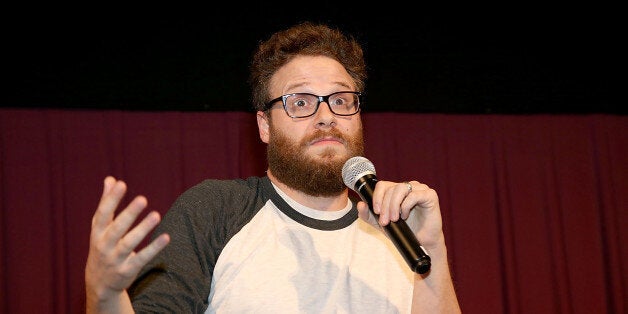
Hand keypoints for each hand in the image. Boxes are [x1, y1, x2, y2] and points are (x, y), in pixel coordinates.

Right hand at [85, 176, 169, 309]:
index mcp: (97, 233)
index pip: (103, 214)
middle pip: (116, 229)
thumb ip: (106, 203)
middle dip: (128, 214)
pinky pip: (142, 258)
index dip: (111, 199)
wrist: (99, 283)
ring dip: (143, 229)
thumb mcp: (100, 227)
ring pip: (129, 243)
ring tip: (156, 215)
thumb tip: (110, 179)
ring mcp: (115, 259)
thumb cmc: (102, 246)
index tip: (121, 184)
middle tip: (142, 199)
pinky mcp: (128, 270)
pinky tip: (166, 237)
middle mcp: (104, 246)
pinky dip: (154, 248)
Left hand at [355, 180, 443, 249]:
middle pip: (391, 188)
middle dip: (385, 206)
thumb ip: (368, 215)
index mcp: (397, 191)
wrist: (422, 242)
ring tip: (394, 219)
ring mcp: (420, 189)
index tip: (376, 211)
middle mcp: (408, 187)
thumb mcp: (381, 224)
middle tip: (385, 221)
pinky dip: (406, 206)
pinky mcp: (430, 195)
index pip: (382, 185)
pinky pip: (414, 195)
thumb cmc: (404, 231)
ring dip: (394, 205)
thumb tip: (360, 204)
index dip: (377, 197)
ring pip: (401, 188)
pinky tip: (405, 216)